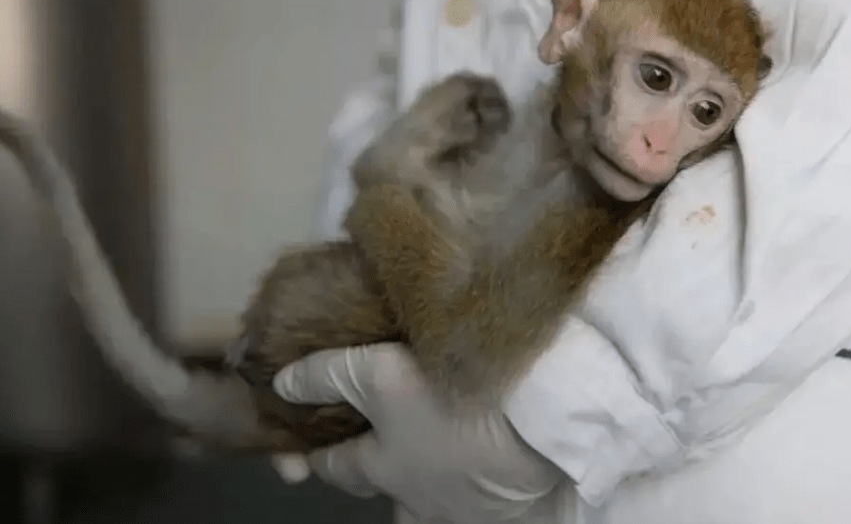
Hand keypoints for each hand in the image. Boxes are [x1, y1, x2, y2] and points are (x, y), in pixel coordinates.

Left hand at [273, 343, 562, 522]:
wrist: (537, 428)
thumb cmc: (452, 402)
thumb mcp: (380, 374)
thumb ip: (329, 375)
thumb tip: (281, 384)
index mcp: (384, 467)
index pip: (336, 465)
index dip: (315, 455)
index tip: (302, 451)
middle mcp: (418, 497)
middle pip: (386, 500)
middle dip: (375, 480)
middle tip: (379, 458)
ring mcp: (462, 507)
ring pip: (430, 508)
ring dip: (426, 490)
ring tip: (436, 462)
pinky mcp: (507, 505)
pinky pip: (478, 504)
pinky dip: (474, 489)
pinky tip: (485, 468)